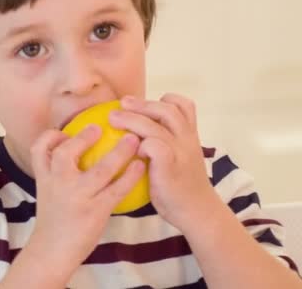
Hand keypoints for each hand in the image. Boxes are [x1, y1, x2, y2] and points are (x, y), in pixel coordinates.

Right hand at [28, 125, 145, 269]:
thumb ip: (57, 175)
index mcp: (44, 178)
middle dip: (83, 138)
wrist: (52, 251)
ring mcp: (77, 197)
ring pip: (100, 169)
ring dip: (120, 152)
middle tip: (100, 126)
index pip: (39, 149)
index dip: (50, 136)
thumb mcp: (48, 194)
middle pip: (65, 153)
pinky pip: (117, 189)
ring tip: (133, 140)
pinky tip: (140, 167)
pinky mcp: (95, 211)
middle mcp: (58, 184)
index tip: (65, 132)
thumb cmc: (54, 221)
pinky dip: (130, 176)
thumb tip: (74, 156)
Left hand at [108, 93, 221, 229]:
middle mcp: (187, 139)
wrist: (197, 211)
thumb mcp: (177, 159)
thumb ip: (163, 144)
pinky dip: (141, 143)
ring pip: (156, 126)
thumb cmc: (179, 187)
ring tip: (113, 118)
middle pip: (167, 110)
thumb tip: (133, 135)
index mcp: (189, 135)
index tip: (143, 103)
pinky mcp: (171, 167)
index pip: (183, 106)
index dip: (164, 100)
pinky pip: (154, 146)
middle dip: (142, 103)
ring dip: (132, 119)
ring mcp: (180, 152)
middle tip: (121, 103)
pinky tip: (129, 148)